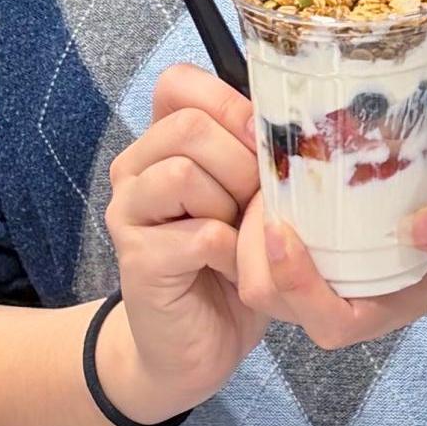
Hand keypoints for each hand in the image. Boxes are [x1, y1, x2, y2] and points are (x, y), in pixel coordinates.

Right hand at [98, 63, 265, 419]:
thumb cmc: (230, 260)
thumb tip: (297, 117)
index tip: (262, 142)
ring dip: (232, 208)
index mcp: (160, 142)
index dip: (230, 104)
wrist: (195, 342)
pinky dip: (232, 253)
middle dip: (242, 164)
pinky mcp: (138, 260)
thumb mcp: (249, 194)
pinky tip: (233, 269)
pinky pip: (200, 234)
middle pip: (189, 127)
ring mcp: (129, 213)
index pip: (178, 83)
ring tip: (241, 237)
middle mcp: (134, 169)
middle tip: (256, 204)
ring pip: (185, 174)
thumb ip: (254, 149)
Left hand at [238, 159, 426, 350]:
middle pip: (271, 295)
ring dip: (247, 226)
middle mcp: (342, 297)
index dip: (294, 282)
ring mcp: (323, 272)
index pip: (323, 318)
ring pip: (256, 267)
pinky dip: (257, 207)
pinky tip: (265, 162)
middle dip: (254, 249)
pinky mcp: (313, 243)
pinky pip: (266, 238)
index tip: (286, 228)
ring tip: (260, 169)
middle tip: (262, 185)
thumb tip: (421, 226)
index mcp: (379, 307)